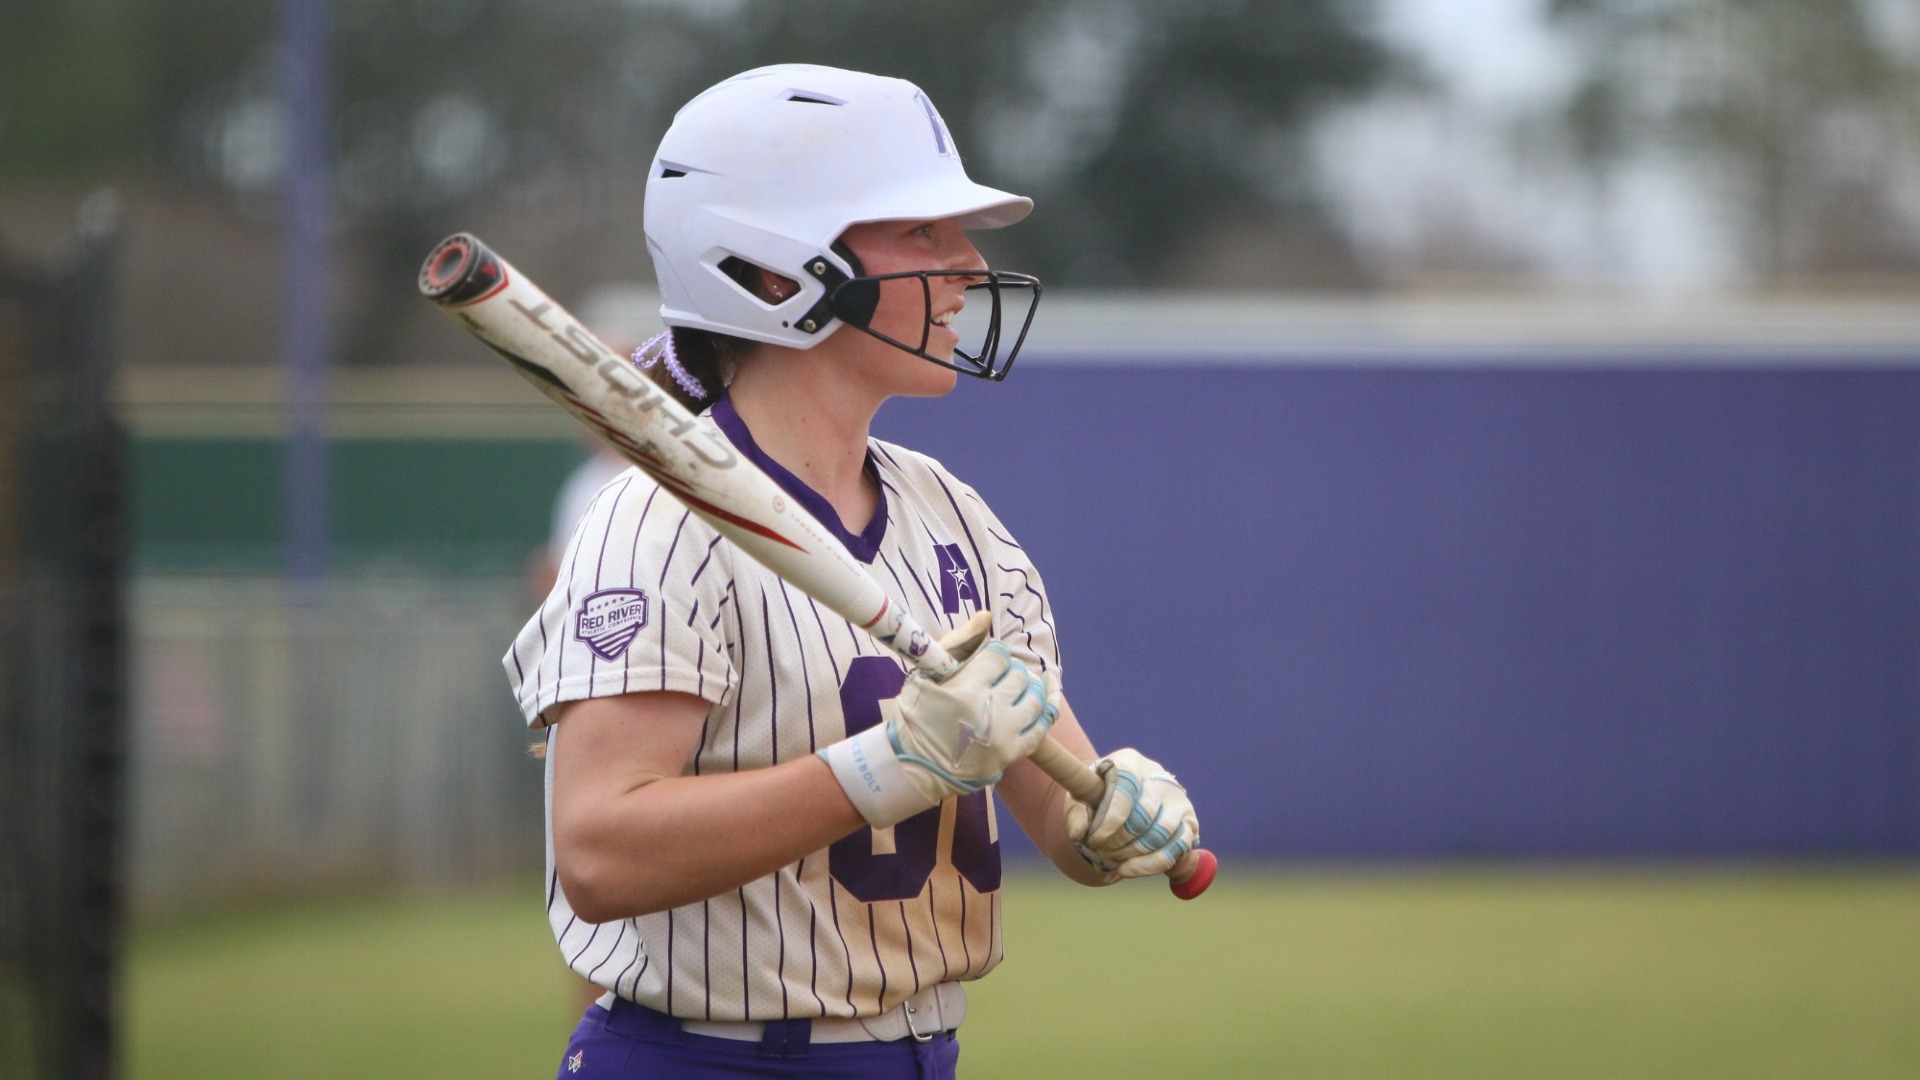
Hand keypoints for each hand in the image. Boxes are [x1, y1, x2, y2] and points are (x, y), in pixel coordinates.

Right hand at [822, 611, 1057, 827]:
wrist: (913, 765)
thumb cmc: (916, 715)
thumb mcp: (927, 673)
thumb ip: (959, 641)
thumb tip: (987, 616)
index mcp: (968, 689)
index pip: (1000, 656)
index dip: (996, 654)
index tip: (988, 660)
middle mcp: (991, 712)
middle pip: (1020, 676)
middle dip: (1012, 671)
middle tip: (999, 676)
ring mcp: (1004, 736)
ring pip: (1036, 699)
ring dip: (1031, 688)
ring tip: (1021, 686)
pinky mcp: (1011, 755)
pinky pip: (1041, 729)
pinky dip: (1046, 710)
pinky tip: (1046, 698)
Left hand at [1064, 748, 1198, 880]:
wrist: (1123, 796)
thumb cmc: (1098, 795)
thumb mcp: (1079, 797)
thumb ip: (1076, 813)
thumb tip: (1079, 834)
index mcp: (1130, 762)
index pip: (1125, 793)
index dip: (1109, 821)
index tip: (1093, 840)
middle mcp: (1159, 777)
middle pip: (1143, 817)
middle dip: (1117, 842)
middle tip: (1098, 852)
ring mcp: (1178, 800)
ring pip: (1161, 835)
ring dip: (1132, 855)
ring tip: (1111, 860)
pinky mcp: (1189, 823)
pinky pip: (1175, 851)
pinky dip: (1148, 866)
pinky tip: (1126, 870)